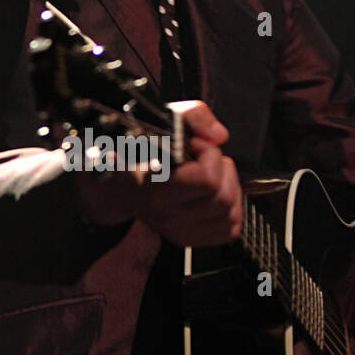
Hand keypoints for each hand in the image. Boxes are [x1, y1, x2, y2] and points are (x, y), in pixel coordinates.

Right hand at [73, 101, 242, 246]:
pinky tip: (215, 194)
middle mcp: (166, 215)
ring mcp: (178, 231)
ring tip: (210, 174)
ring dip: (229, 188)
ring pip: (230, 213)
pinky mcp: (189, 240)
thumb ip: (194, 115)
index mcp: (155, 188)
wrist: (121, 186)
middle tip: (205, 158)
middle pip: (222, 197)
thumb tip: (219, 136)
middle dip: (222, 170)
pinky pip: (230, 229)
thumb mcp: (164, 121)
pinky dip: (232, 210)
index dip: (208, 154)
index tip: (194, 144)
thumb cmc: (144, 152)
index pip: (206, 179)